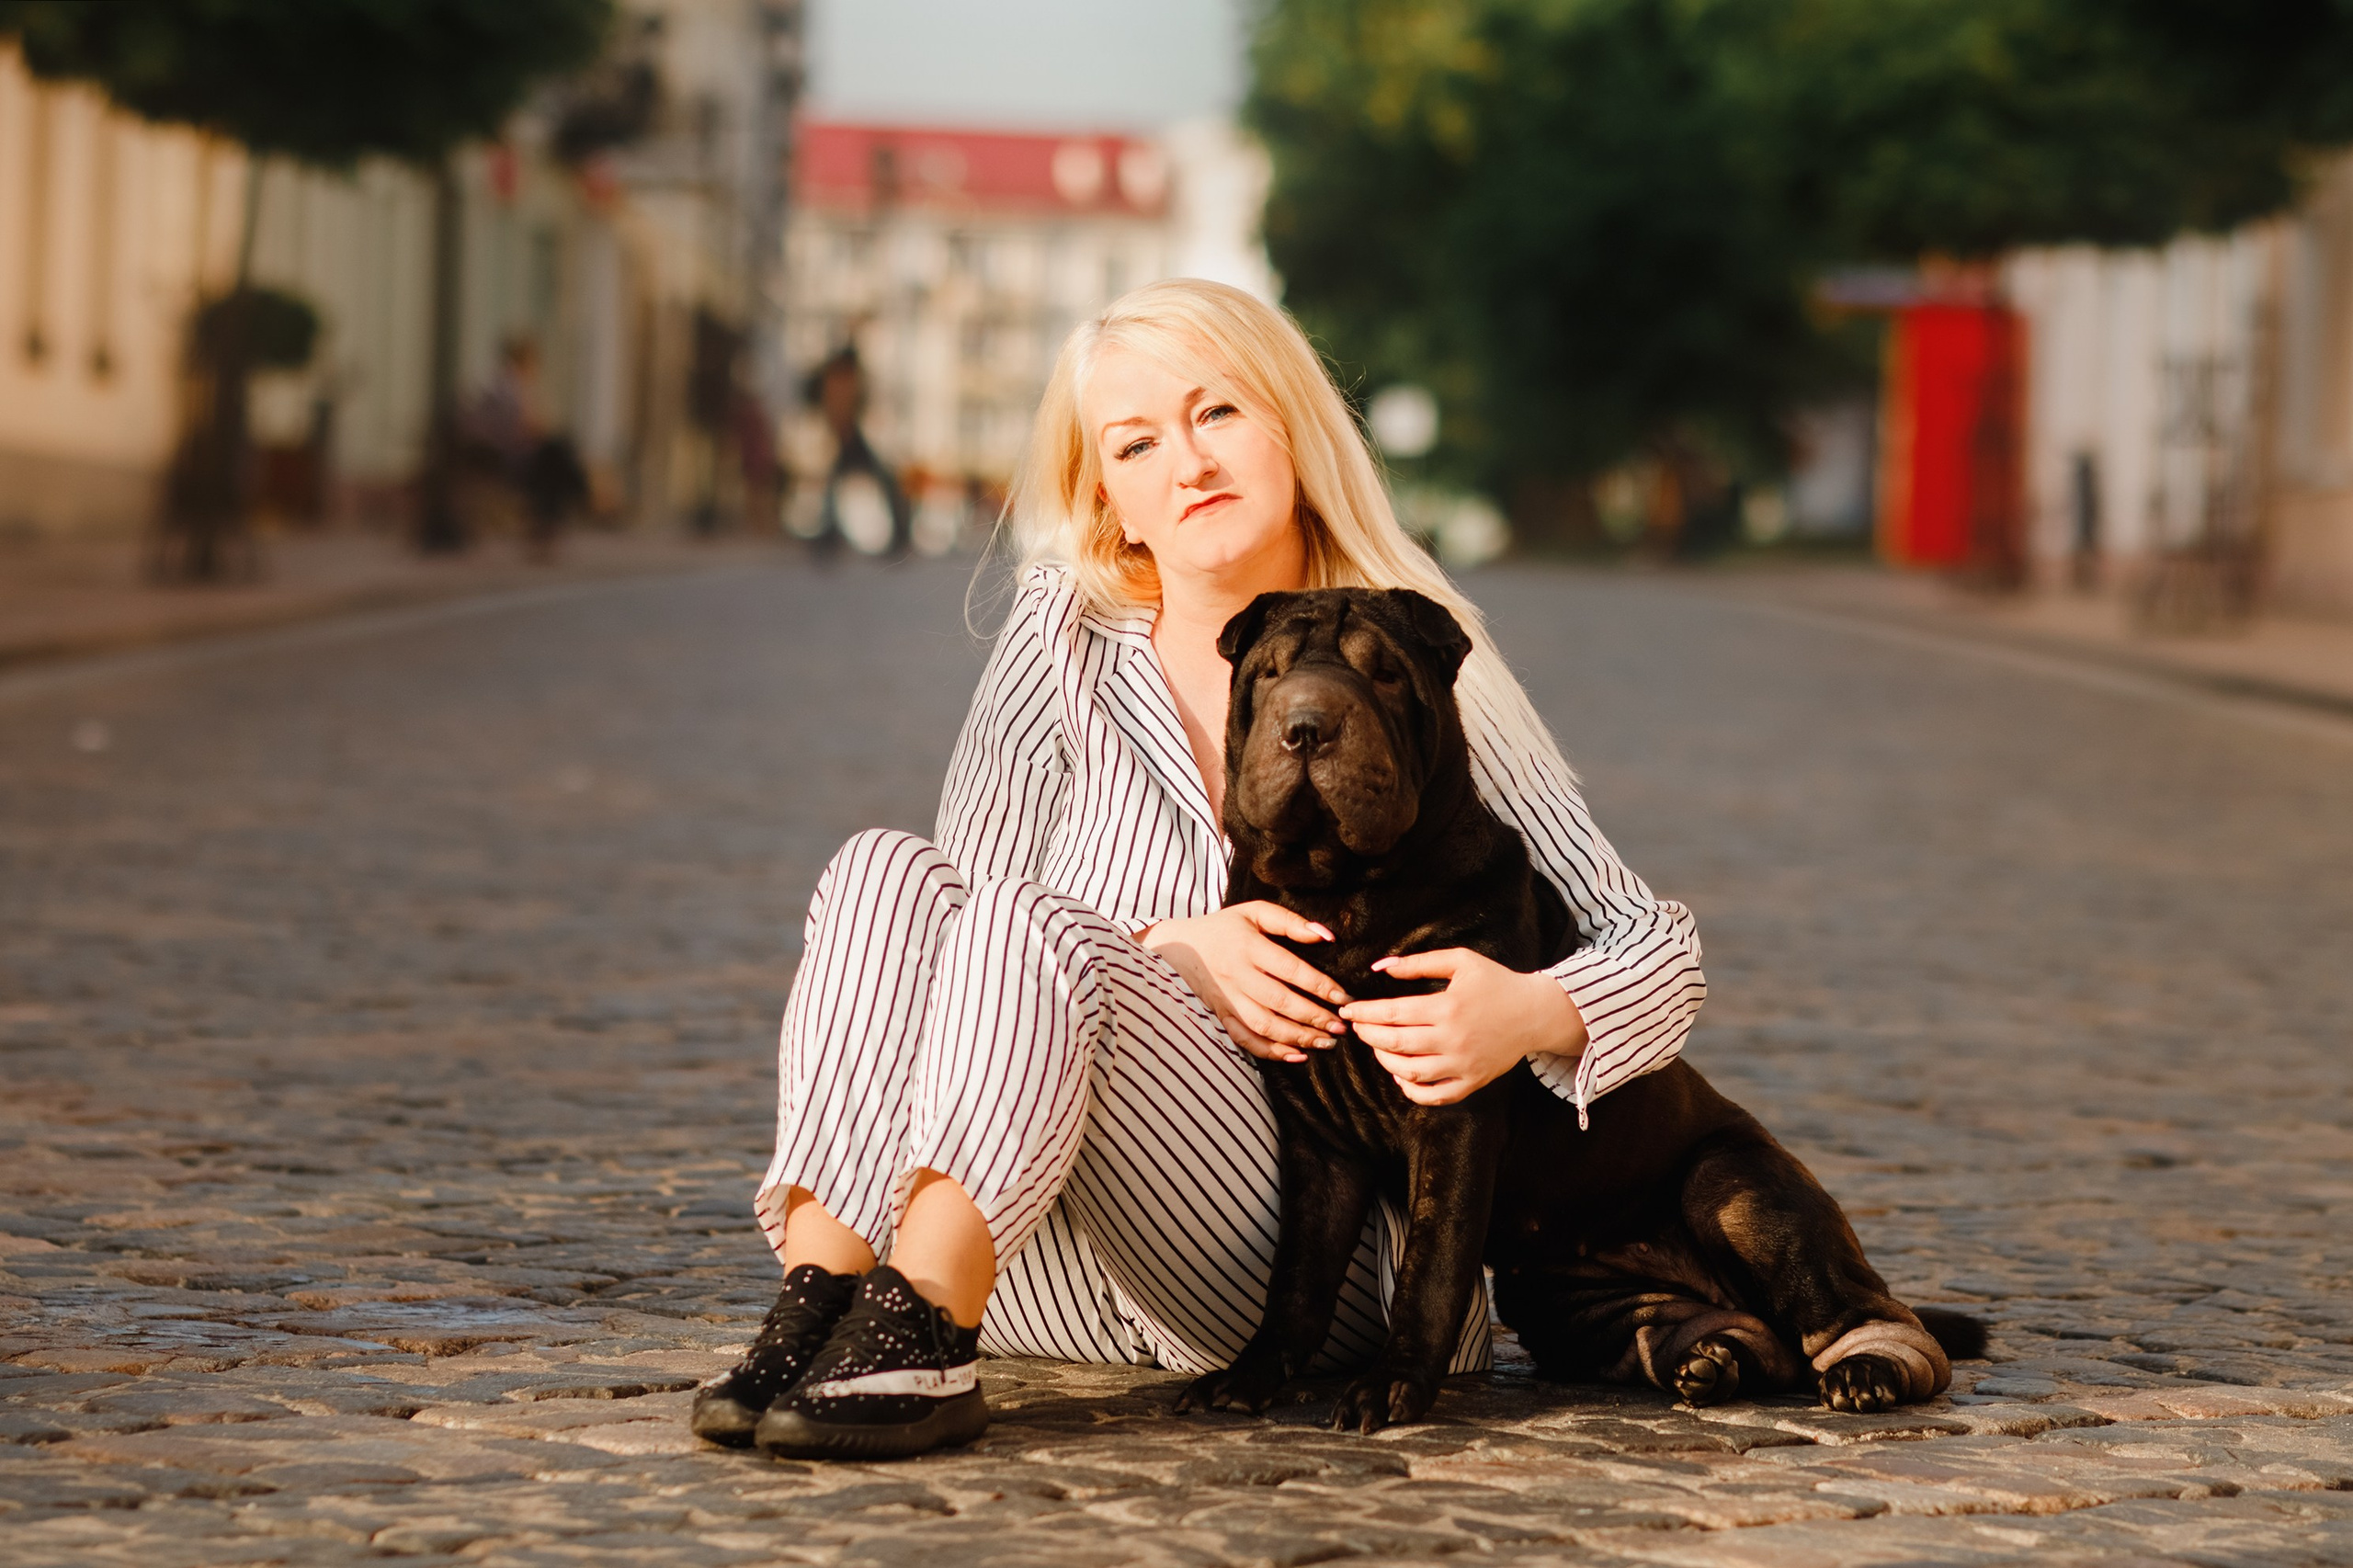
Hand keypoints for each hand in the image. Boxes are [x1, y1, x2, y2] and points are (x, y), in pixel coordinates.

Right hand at [1139, 903, 1350, 1063]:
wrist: (1179, 948)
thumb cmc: (1225, 928)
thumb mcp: (1254, 912)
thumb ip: (1290, 922)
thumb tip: (1325, 936)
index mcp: (1248, 946)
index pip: (1290, 969)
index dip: (1319, 985)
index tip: (1343, 997)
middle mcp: (1237, 975)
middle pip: (1280, 1001)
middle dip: (1314, 1017)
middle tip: (1341, 1026)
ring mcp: (1228, 999)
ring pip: (1264, 1025)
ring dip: (1298, 1037)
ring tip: (1326, 1042)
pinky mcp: (1222, 1015)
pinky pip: (1245, 1039)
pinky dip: (1270, 1051)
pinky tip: (1295, 1056)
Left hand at [1337, 949, 1587, 1105]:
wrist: (1535, 1012)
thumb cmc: (1496, 982)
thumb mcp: (1460, 961)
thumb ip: (1419, 963)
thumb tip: (1381, 967)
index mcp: (1448, 1007)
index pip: (1392, 1013)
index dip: (1364, 1013)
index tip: (1349, 1010)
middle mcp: (1453, 1039)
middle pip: (1396, 1043)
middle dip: (1368, 1035)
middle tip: (1357, 1027)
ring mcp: (1463, 1064)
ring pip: (1411, 1072)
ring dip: (1385, 1061)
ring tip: (1377, 1047)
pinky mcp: (1473, 1081)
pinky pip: (1436, 1095)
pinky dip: (1412, 1090)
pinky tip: (1401, 1075)